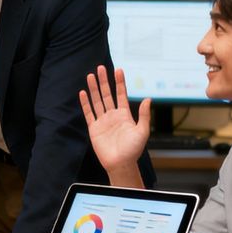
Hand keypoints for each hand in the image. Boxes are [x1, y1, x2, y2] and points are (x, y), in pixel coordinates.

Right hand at [80, 66, 150, 185]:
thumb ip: (144, 115)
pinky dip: (86, 103)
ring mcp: (103, 121)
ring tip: (91, 76)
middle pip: (107, 94)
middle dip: (104, 81)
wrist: (121, 164)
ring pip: (97, 101)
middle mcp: (113, 116)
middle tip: (101, 68)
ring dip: (94, 89)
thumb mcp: (142, 131)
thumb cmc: (133, 150)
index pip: (121, 95)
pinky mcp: (94, 128)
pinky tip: (83, 93)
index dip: (119, 83)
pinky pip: (89, 113)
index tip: (118, 70)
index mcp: (125, 115)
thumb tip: (148, 99)